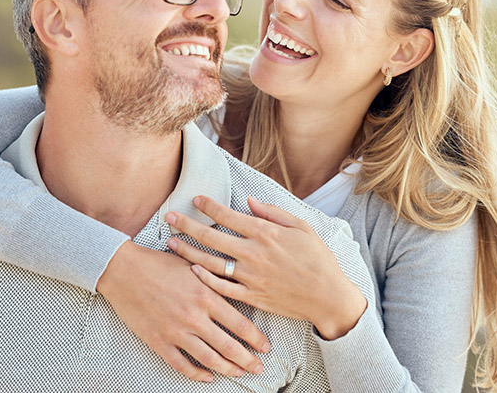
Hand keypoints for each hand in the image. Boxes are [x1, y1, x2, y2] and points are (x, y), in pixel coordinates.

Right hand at [96, 241, 270, 381]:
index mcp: (206, 295)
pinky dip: (196, 373)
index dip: (256, 338)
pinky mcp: (158, 341)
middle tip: (259, 367)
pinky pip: (181, 364)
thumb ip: (215, 281)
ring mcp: (176, 331)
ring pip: (208, 359)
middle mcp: (194, 316)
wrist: (124, 270)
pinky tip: (207, 376)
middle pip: (228, 346)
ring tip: (239, 373)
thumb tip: (239, 288)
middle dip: (247, 359)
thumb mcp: (194, 267)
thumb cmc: (160, 264)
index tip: (266, 347)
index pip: (240, 323)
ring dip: (227, 369)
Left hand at [166, 196, 366, 339]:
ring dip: (187, 251)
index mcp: (265, 233)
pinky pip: (221, 287)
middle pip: (211, 237)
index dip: (208, 206)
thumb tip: (249, 201)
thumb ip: (273, 212)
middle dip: (186, 224)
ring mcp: (250, 277)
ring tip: (171, 242)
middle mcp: (253, 254)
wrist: (327, 296)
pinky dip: (204, 278)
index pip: (228, 215)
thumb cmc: (318, 258)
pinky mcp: (251, 296)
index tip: (194, 199)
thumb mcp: (301, 227)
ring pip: (209, 262)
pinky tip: (191, 269)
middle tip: (169, 216)